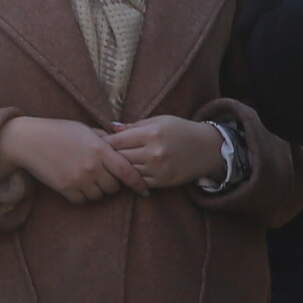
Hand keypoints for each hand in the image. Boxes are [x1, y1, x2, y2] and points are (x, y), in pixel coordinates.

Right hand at [0, 116, 131, 202]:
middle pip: (113, 187)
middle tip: (104, 176)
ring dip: (97, 190)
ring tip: (87, 178)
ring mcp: (78, 179)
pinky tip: (76, 184)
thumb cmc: (58, 131)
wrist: (29, 140)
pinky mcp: (65, 189)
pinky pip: (82, 200)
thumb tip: (122, 145)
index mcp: (100, 149)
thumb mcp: (84, 129)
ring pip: (98, 196)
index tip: (145, 190)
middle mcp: (92, 166)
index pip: (127, 171)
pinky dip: (82, 195)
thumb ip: (104, 139)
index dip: (138, 183)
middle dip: (112, 183)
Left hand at [107, 115, 228, 189]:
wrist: (207, 148)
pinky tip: (127, 173)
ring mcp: (158, 169)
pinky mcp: (162, 181)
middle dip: (108, 156)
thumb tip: (111, 127)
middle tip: (97, 156)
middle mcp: (154, 152)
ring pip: (127, 171)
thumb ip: (135, 126)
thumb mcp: (160, 120)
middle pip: (120, 157)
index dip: (104, 142)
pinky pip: (138, 181)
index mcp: (151, 133)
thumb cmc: (181, 130)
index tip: (96, 143)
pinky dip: (131, 177)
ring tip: (110, 165)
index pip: (117, 140)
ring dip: (118, 168)